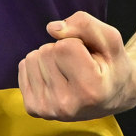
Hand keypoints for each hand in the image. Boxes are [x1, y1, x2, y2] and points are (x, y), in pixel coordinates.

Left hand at [19, 11, 135, 119]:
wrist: (112, 95)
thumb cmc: (111, 63)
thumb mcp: (110, 38)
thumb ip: (84, 24)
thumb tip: (51, 28)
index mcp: (90, 91)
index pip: (64, 46)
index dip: (78, 43)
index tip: (92, 60)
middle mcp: (67, 107)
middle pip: (46, 51)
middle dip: (62, 50)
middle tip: (81, 67)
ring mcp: (48, 111)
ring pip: (32, 58)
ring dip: (50, 58)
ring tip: (70, 73)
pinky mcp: (33, 108)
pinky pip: (23, 67)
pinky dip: (39, 66)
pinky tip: (57, 79)